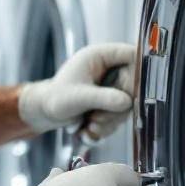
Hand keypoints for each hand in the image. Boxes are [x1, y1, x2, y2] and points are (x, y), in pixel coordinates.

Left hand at [18, 43, 135, 136]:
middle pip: (134, 86)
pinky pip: (120, 116)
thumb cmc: (56, 98)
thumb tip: (126, 102)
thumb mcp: (79, 97)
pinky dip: (107, 127)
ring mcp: (112, 86)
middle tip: (97, 119)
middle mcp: (110, 69)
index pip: (132, 56)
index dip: (138, 74)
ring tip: (89, 126)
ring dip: (110, 121)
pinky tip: (89, 130)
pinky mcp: (112, 102)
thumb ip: (103, 98)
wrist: (46, 112)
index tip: (131, 94)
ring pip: (128, 104)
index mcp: (101, 56)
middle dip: (118, 108)